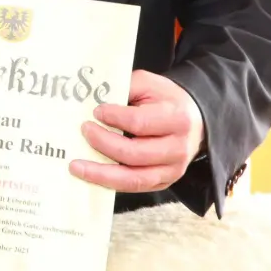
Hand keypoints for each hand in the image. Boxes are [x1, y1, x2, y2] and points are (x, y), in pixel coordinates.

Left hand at [69, 69, 204, 193]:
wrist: (194, 119)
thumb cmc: (165, 100)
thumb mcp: (148, 84)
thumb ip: (123, 88)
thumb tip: (93, 98)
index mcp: (176, 119)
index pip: (139, 123)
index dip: (114, 118)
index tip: (96, 111)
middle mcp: (177, 148)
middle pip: (134, 153)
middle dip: (103, 143)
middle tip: (84, 130)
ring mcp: (172, 169)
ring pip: (134, 178)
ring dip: (101, 174)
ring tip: (76, 166)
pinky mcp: (163, 181)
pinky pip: (134, 187)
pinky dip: (110, 183)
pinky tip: (91, 176)